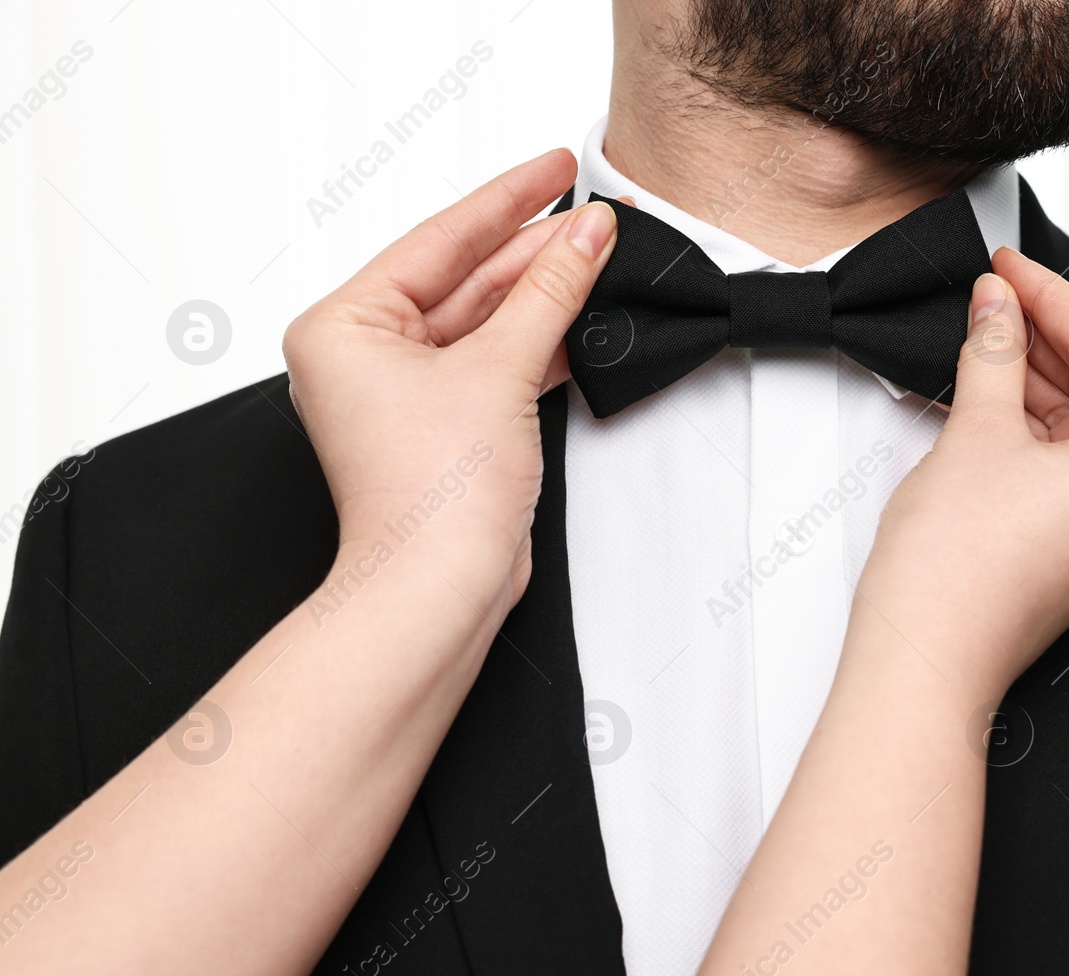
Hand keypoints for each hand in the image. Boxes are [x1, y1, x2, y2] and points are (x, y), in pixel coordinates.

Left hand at [281, 149, 616, 607]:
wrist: (438, 589)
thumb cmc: (430, 499)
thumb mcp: (498, 369)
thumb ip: (549, 291)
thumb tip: (585, 235)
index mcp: (343, 326)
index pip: (439, 240)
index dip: (507, 200)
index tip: (555, 170)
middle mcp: (365, 355)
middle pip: (465, 278)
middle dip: (535, 250)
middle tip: (598, 218)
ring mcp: (407, 392)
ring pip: (486, 321)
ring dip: (545, 294)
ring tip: (602, 255)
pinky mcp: (446, 424)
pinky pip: (496, 361)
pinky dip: (541, 342)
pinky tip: (584, 314)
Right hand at [854, 247, 1068, 694]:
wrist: (925, 659)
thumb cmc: (958, 573)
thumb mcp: (979, 432)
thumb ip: (995, 351)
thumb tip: (998, 305)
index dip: (1050, 297)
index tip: (1010, 265)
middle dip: (1039, 337)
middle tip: (990, 293)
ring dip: (1027, 380)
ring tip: (979, 334)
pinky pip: (1061, 467)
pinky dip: (1025, 428)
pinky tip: (985, 391)